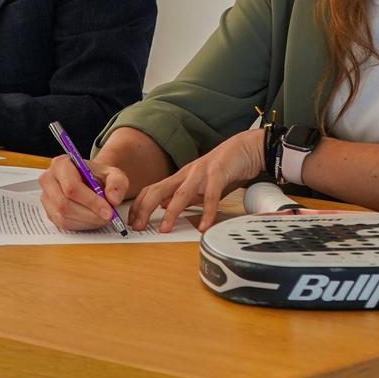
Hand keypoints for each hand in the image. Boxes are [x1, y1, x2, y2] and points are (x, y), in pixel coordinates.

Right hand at [39, 156, 129, 231]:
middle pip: (64, 204)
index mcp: (61, 164)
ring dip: (86, 221)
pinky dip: (80, 225)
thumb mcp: (113, 174)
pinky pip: (62, 224)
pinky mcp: (48, 211)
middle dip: (89, 214)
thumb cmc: (98, 177)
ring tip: (102, 218)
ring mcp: (46, 197)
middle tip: (107, 218)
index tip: (108, 211)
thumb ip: (117, 183)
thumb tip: (113, 199)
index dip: (91, 202)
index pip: (72, 187)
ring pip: (63, 216)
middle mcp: (48, 179)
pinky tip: (92, 220)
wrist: (90, 181)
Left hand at [131, 128, 265, 232]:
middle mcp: (186, 174)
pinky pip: (211, 195)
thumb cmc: (224, 167)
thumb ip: (184, 195)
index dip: (139, 206)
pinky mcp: (219, 173)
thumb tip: (165, 206)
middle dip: (145, 209)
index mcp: (180, 177)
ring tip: (165, 229)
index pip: (152, 190)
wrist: (246, 148)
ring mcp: (201, 173)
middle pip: (158, 190)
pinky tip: (204, 226)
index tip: (132, 222)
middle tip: (137, 227)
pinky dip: (207, 212)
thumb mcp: (200, 184)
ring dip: (171, 212)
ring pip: (181, 193)